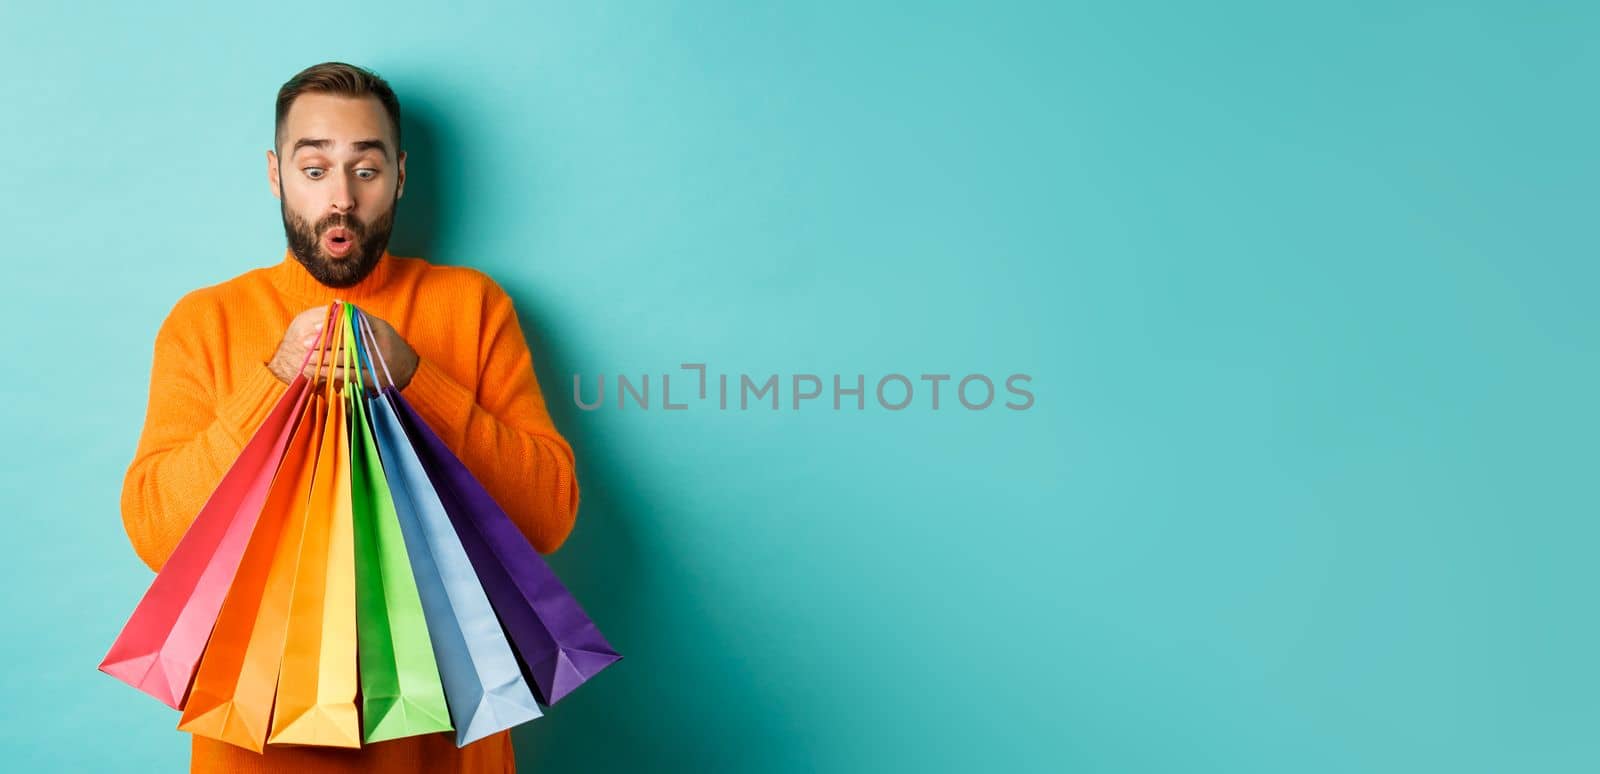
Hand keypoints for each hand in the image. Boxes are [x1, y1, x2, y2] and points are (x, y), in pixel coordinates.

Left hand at [268, 306, 418, 389]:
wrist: (410, 369)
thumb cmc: (389, 343)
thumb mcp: (379, 326)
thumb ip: (358, 317)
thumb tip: (335, 305)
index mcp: (381, 329)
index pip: (351, 326)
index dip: (331, 327)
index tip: (314, 328)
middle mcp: (381, 347)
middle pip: (346, 344)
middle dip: (323, 344)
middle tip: (304, 342)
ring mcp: (378, 365)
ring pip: (345, 361)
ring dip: (323, 360)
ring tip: (306, 358)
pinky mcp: (374, 381)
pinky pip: (349, 376)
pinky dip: (332, 374)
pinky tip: (319, 372)